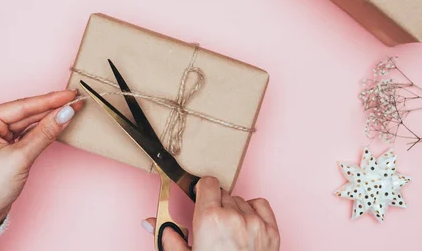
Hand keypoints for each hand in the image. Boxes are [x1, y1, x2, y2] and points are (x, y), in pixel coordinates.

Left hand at [0, 90, 82, 231]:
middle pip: (25, 112)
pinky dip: (42, 128)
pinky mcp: (3, 143)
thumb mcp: (21, 158)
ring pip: (27, 121)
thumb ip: (45, 133)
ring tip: (70, 108)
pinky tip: (57, 120)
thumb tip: (66, 113)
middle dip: (50, 107)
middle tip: (74, 100)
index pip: (21, 106)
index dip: (48, 100)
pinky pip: (26, 131)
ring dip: (48, 117)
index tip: (69, 95)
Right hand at [143, 177, 279, 250]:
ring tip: (227, 231)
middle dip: (216, 204)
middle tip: (211, 226)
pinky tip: (245, 223)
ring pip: (240, 200)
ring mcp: (255, 223)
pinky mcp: (271, 231)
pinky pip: (260, 204)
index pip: (208, 183)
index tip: (200, 196)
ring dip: (233, 210)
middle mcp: (233, 217)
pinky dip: (253, 210)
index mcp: (209, 220)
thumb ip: (168, 237)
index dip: (202, 189)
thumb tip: (149, 222)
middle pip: (222, 194)